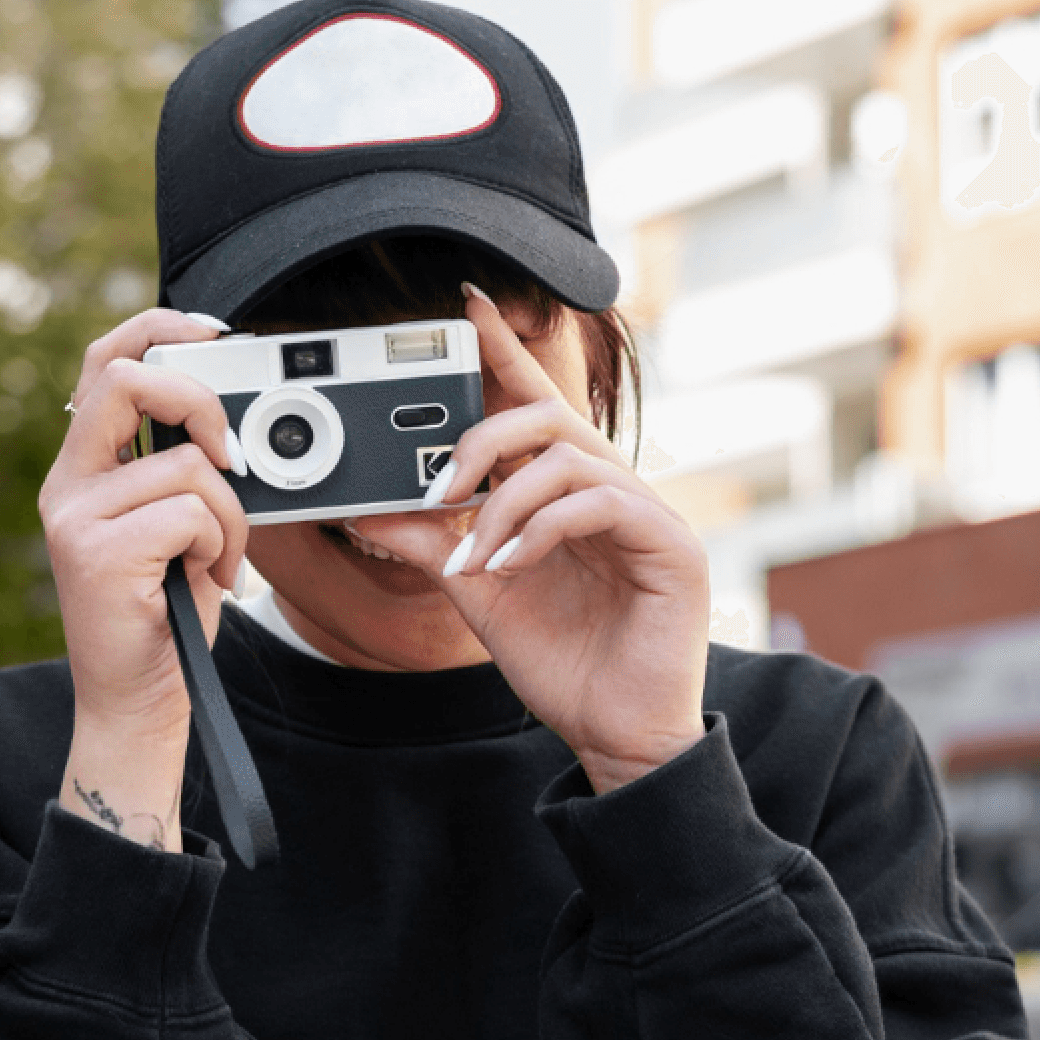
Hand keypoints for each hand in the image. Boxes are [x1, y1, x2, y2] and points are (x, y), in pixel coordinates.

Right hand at [41, 308, 248, 848]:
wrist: (138, 703)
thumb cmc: (165, 617)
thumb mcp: (173, 527)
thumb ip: (178, 468)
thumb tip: (224, 416)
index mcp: (83, 470)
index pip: (105, 361)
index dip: (158, 327)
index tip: (215, 332)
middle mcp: (66, 486)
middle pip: (128, 378)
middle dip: (201, 401)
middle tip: (231, 457)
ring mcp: (75, 518)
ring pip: (184, 465)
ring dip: (229, 516)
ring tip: (217, 561)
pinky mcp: (97, 553)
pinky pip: (190, 512)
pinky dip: (222, 547)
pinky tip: (208, 582)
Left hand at [353, 286, 708, 793]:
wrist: (616, 734)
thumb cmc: (565, 663)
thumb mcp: (481, 595)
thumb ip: (434, 546)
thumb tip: (368, 508)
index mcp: (570, 494)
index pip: (536, 405)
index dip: (504, 350)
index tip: (464, 305)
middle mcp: (612, 491)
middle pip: (550, 416)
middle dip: (482, 439)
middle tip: (439, 489)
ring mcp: (647, 515)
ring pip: (569, 457)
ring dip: (504, 502)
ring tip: (477, 556)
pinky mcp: (671, 546)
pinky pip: (598, 504)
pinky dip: (540, 530)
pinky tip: (508, 567)